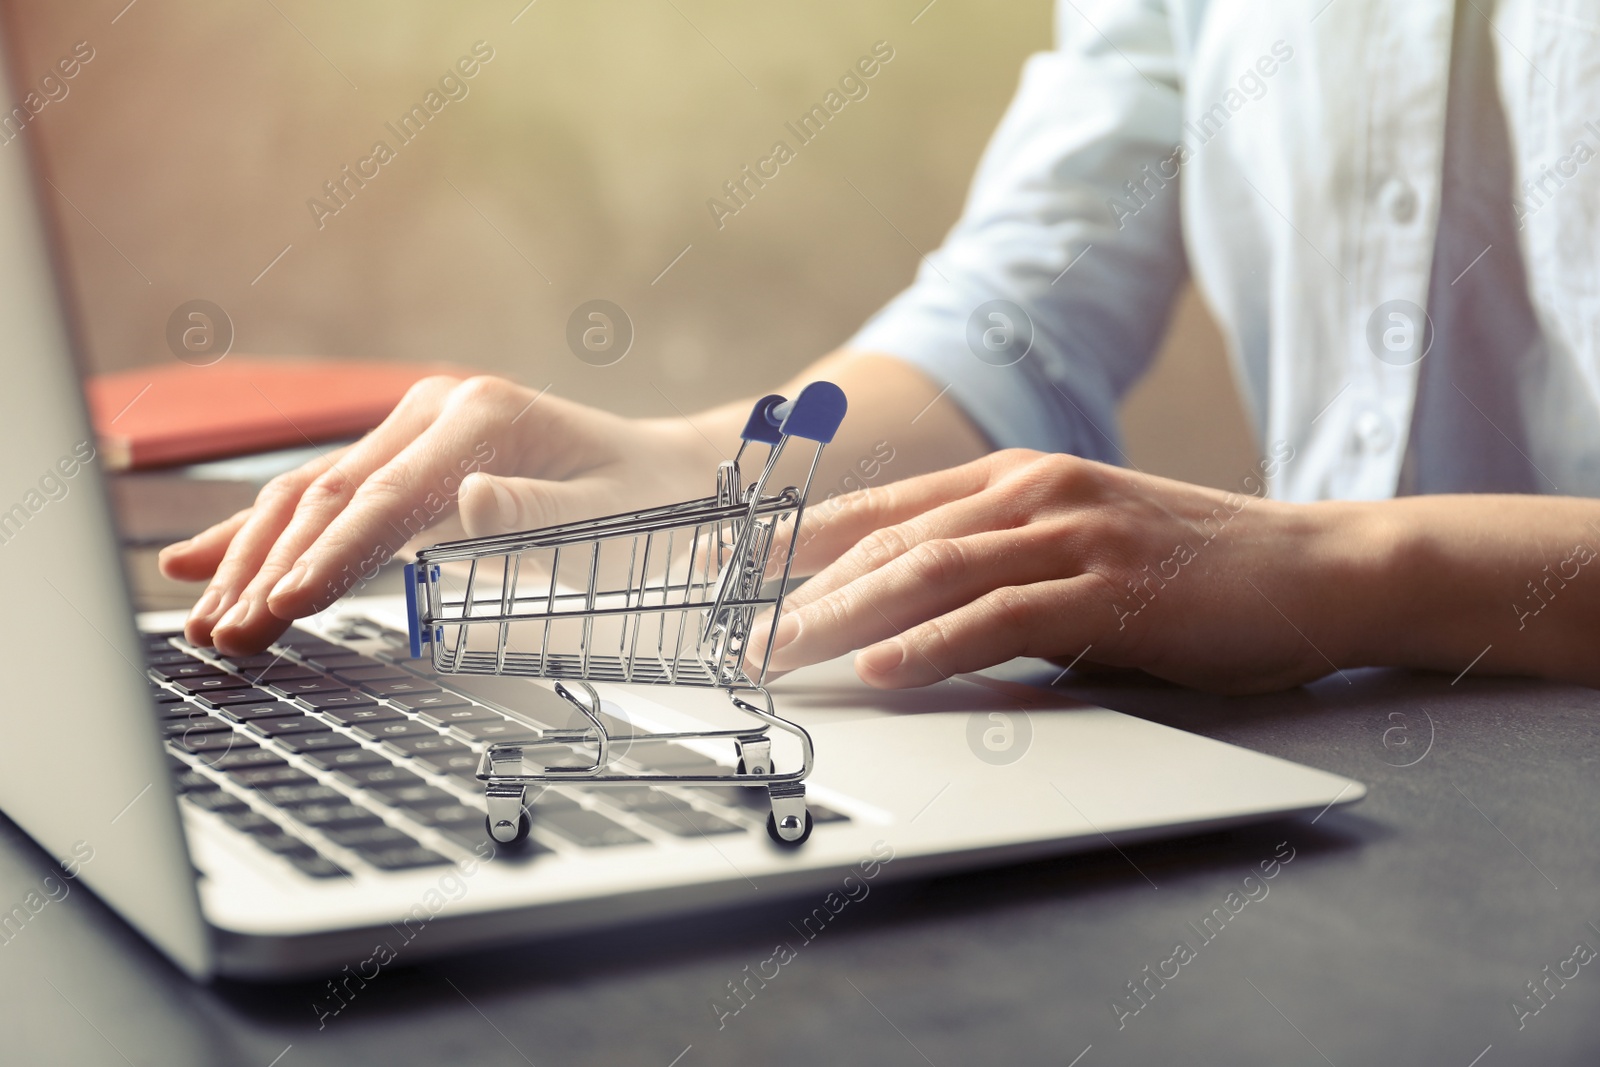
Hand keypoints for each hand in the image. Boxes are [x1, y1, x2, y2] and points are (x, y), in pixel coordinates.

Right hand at [159, 375, 711, 655]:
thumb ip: (543, 512)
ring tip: (205, 624)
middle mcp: (436, 411)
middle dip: (270, 568)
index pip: (386, 497)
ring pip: (312, 494)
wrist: (663, 473)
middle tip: (224, 639)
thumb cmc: (647, 503)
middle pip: (331, 493)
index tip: (282, 607)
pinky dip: (266, 534)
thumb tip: (472, 500)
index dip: (329, 556)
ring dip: (253, 559)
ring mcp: (415, 429)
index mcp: (482, 416)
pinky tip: (204, 563)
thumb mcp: (614, 515)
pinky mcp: (406, 457)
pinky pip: (325, 497)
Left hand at [757, 450, 1377, 693]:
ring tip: (779, 656)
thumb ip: (996, 569)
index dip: (795, 540)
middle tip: (731, 637)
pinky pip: (1004, 616)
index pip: (880, 511)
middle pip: (886, 542)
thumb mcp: (1075, 549)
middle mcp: (1030, 493)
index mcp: (1013, 482)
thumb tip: (904, 619)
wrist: (1313, 566)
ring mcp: (1071, 533)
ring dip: (843, 618)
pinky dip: (935, 645)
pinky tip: (885, 669)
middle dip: (798, 592)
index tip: (727, 572)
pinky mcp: (1112, 587)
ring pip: (928, 572)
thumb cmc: (1189, 568)